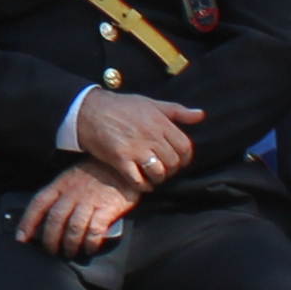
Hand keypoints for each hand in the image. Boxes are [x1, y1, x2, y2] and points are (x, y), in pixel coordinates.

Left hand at [15, 167, 141, 257]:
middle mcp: (73, 192)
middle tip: (51, 252)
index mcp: (61, 184)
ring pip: (73, 227)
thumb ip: (60, 194)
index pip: (39, 203)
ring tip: (70, 253)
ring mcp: (90, 199)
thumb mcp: (72, 177)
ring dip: (69, 244)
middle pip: (55, 219)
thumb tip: (47, 218)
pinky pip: (95, 229)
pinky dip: (90, 242)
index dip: (27, 222)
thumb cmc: (96, 172)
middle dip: (50, 240)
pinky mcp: (108, 207)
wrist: (123, 164)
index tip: (21, 239)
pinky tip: (89, 248)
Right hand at [71, 92, 207, 191]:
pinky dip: (143, 186)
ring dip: (158, 179)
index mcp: (160, 122)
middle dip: (171, 170)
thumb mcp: (151, 103)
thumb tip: (201, 115)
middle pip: (173, 162)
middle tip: (164, 170)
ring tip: (154, 177)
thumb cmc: (121, 107)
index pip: (184, 147)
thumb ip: (177, 111)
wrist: (89, 111)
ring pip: (158, 172)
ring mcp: (135, 148)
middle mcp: (150, 136)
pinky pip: (138, 180)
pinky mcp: (120, 159)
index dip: (185, 158)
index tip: (179, 161)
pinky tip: (142, 184)